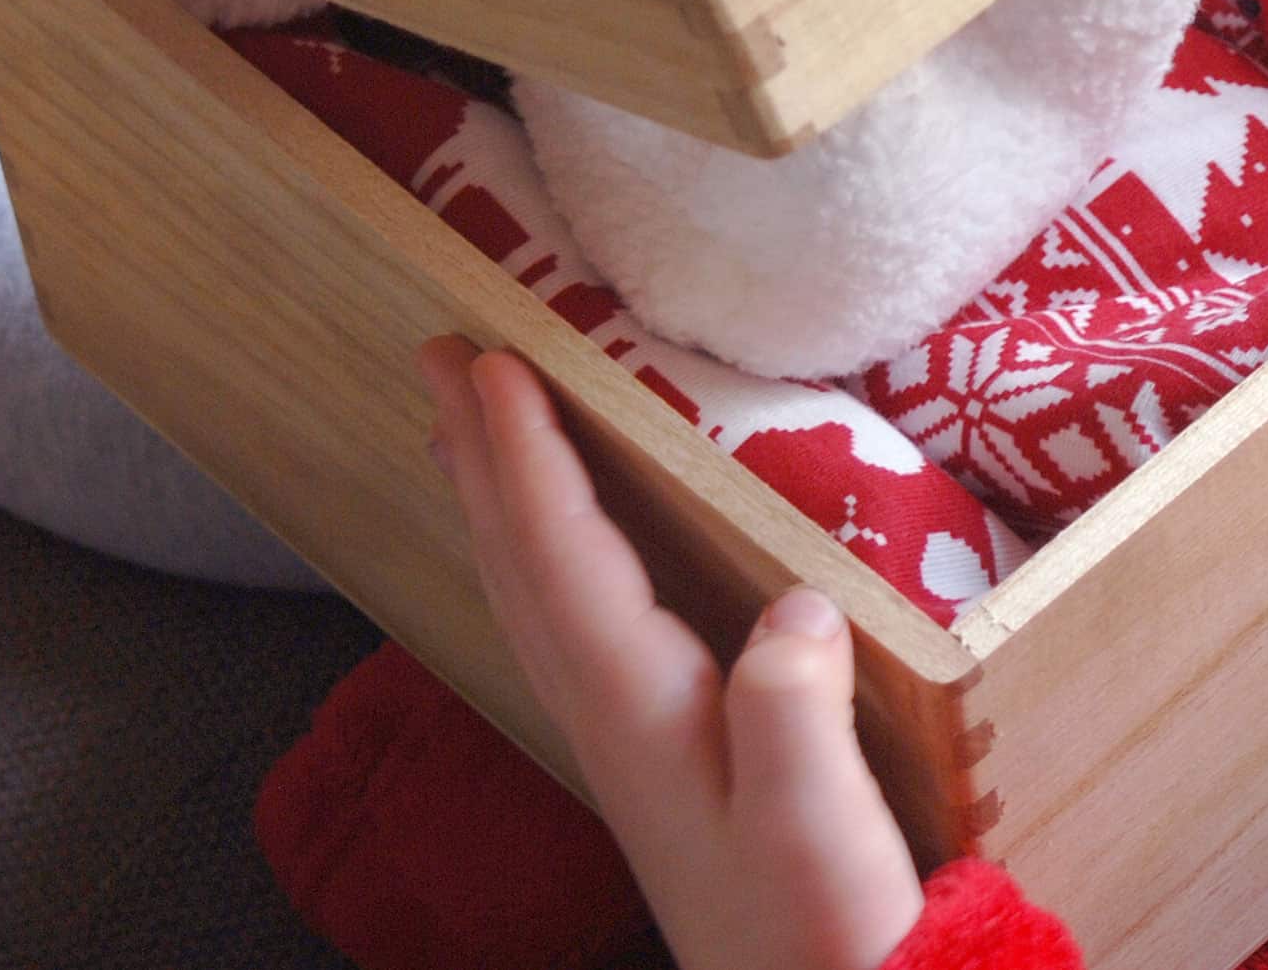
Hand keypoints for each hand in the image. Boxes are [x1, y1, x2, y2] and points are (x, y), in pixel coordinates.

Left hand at [419, 338, 924, 969]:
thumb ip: (794, 718)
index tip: (494, 361)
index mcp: (642, 713)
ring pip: (536, 592)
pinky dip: (547, 556)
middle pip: (521, 564)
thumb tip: (791, 608)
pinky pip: (574, 620)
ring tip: (467, 427)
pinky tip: (558, 550)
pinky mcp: (664, 755)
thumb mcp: (818, 826)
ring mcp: (632, 742)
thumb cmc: (830, 928)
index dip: (526, 457)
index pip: (562, 559)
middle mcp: (615, 720)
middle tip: (437, 355)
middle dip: (481, 456)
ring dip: (499, 498)